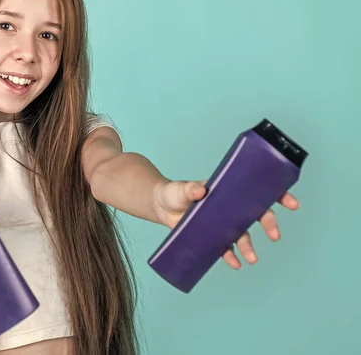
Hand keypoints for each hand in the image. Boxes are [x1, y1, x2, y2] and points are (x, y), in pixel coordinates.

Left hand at [153, 180, 299, 269]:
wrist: (161, 207)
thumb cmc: (175, 192)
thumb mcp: (181, 188)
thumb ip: (190, 189)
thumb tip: (200, 191)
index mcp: (227, 190)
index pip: (256, 191)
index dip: (276, 195)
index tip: (291, 203)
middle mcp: (229, 207)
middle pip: (255, 214)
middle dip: (269, 224)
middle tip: (274, 235)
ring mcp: (222, 222)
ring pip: (242, 234)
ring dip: (249, 246)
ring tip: (252, 258)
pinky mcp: (212, 236)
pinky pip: (226, 248)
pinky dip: (231, 256)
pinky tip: (234, 263)